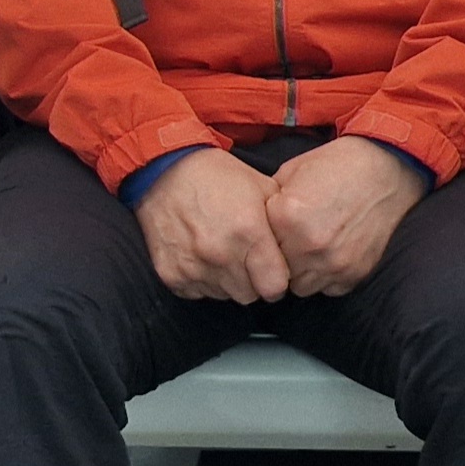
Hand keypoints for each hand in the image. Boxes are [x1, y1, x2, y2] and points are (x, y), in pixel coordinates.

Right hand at [136, 148, 290, 303]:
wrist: (165, 169)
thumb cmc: (217, 176)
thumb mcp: (262, 187)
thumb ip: (283, 223)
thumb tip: (299, 249)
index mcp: (248, 232)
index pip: (274, 288)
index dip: (277, 281)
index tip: (273, 272)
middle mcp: (220, 254)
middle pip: (249, 296)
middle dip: (252, 282)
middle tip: (246, 259)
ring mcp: (193, 267)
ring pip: (224, 296)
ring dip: (227, 282)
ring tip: (222, 253)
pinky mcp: (171, 274)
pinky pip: (197, 293)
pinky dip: (202, 280)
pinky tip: (201, 256)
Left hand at [264, 137, 426, 297]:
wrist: (385, 169)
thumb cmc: (337, 166)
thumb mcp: (291, 172)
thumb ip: (269, 202)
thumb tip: (256, 224)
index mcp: (287, 216)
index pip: (257, 245)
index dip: (263, 238)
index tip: (271, 231)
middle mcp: (309, 245)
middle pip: (276, 270)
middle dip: (280, 257)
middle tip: (290, 241)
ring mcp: (333, 263)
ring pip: (300, 287)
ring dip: (301, 272)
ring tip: (310, 250)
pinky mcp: (354, 273)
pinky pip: (329, 288)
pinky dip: (326, 276)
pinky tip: (331, 253)